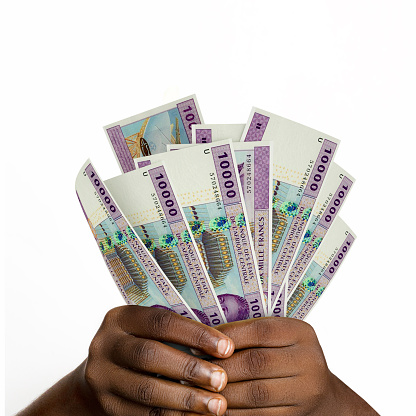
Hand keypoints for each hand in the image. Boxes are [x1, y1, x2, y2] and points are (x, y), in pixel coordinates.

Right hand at [74, 306, 236, 415]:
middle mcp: (105, 344)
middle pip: (150, 355)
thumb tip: (224, 345)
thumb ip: (176, 332)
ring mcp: (102, 377)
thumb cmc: (142, 343)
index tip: (226, 347)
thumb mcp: (149, 329)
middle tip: (222, 380)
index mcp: (120, 317)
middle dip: (190, 368)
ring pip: (146, 390)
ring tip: (216, 405)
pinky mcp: (107, 406)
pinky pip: (143, 415)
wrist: (106, 372)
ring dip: (186, 399)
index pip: (161, 321)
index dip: (196, 334)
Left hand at [209, 317, 377, 415]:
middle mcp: (309, 360)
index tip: (199, 343)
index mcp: (301, 333)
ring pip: (254, 393)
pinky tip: (214, 408)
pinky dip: (232, 413)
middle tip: (193, 369)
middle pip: (256, 362)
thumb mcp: (279, 338)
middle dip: (219, 367)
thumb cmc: (288, 358)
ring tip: (197, 390)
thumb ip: (251, 334)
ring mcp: (306, 392)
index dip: (226, 337)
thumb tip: (206, 337)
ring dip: (221, 393)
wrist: (322, 396)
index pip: (260, 330)